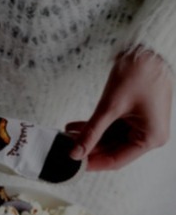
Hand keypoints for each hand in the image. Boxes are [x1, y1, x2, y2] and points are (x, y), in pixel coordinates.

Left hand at [67, 49, 172, 170]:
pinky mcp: (134, 117)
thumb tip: (74, 153)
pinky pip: (112, 128)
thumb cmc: (138, 75)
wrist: (148, 49)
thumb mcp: (109, 107)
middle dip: (87, 149)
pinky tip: (73, 127)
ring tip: (65, 135)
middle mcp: (149, 136)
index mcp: (151, 138)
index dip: (92, 163)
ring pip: (109, 140)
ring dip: (88, 138)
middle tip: (63, 148)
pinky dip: (94, 128)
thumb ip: (91, 132)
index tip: (71, 164)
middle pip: (112, 151)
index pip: (116, 160)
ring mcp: (142, 126)